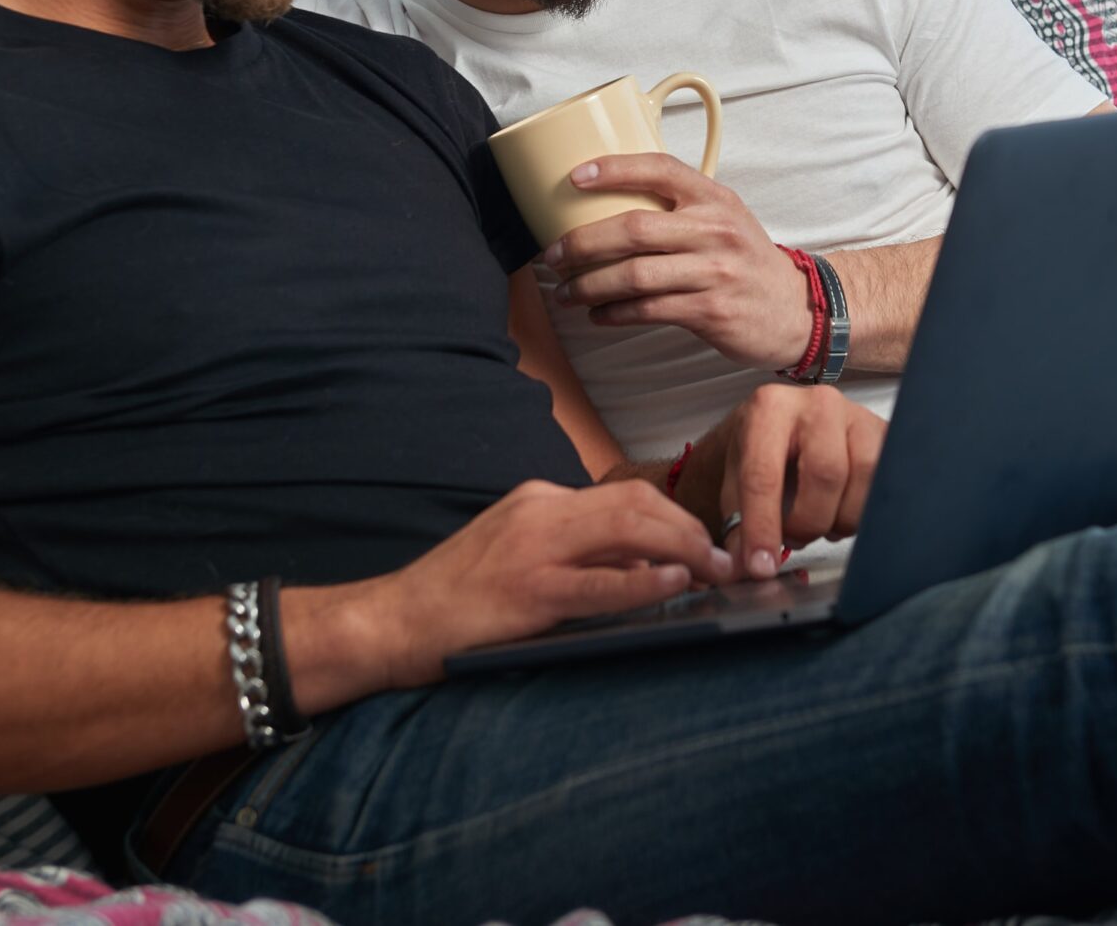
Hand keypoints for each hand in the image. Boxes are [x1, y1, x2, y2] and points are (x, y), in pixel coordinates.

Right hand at [362, 479, 735, 687]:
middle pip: (636, 502)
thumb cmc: (456, 598)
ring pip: (627, 530)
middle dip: (690, 527)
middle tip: (725, 560)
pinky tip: (674, 585)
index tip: (707, 543)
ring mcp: (532, 550)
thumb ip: (576, 553)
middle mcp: (540, 512)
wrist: (391, 621)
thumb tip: (645, 567)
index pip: (626, 495)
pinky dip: (643, 582)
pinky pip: (598, 583)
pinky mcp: (527, 593)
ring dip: (682, 548)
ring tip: (715, 571)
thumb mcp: (519, 555)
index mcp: (540, 500)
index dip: (677, 516)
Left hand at [545, 152, 813, 372]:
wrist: (797, 309)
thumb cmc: (746, 260)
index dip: (614, 169)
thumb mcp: (724, 218)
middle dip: (583, 242)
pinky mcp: (711, 311)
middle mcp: (716, 230)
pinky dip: (615, 313)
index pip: (660, 169)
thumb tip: (607, 200)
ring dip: (590, 285)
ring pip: (635, 275)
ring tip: (565, 292)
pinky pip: (649, 309)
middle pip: (634, 228)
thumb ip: (679, 206)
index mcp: (714, 198)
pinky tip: (598, 314)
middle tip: (553, 254)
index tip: (575, 177)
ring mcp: (715, 272)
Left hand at [683, 383, 885, 578]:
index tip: (761, 565)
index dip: (762, 527)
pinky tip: (844, 513)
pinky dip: (866, 511)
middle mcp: (818, 404)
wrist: (785, 431)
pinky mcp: (886, 434)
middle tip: (794, 537)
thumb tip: (746, 570)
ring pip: (867, 477)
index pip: (765, 474)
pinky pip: (890, 480)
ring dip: (842, 517)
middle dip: (809, 521)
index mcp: (770, 409)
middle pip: (826, 474)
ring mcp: (858, 416)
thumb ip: (738, 529)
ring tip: (821, 521)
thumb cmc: (761, 455)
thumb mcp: (735, 487)